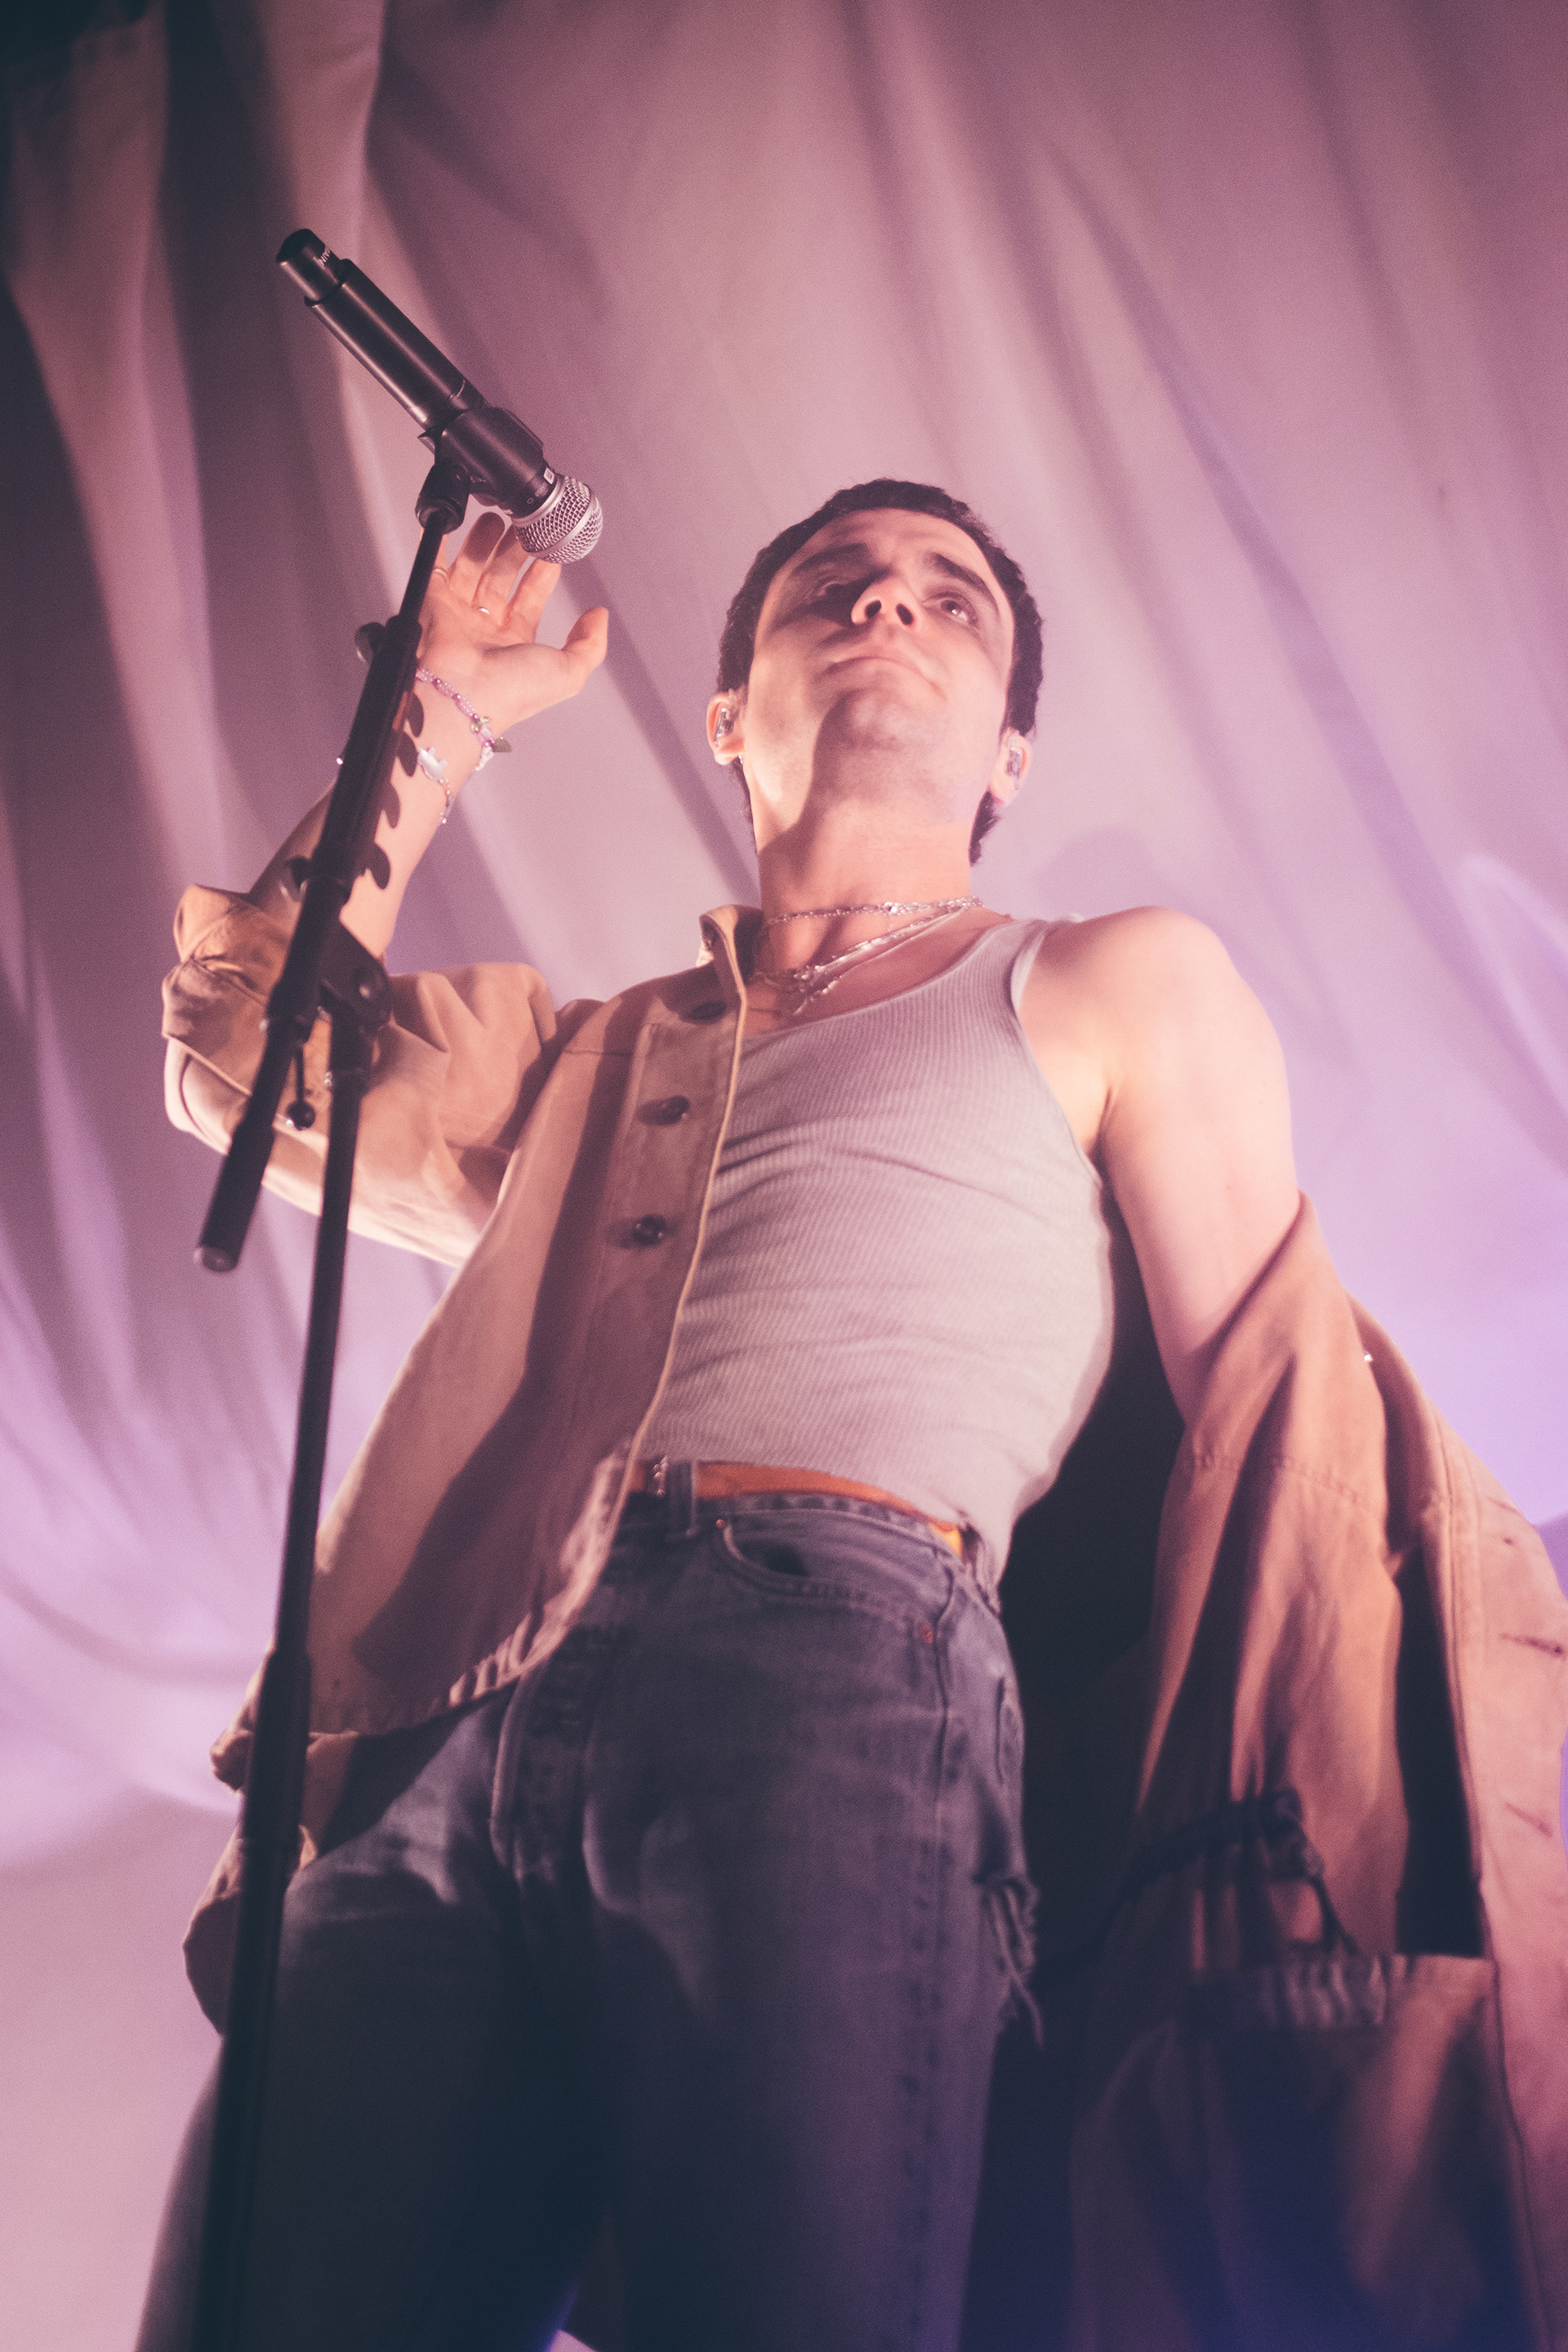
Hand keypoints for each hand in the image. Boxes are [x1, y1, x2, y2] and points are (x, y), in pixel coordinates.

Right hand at [418, 510, 608, 732]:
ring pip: (472, 567)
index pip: (531, 597)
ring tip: (496, 518)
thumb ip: (591, 645)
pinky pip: (433, 565)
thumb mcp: (569, 671)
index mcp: (516, 643)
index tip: (549, 547)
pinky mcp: (430, 601)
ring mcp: (457, 614)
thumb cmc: (510, 690)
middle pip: (501, 576)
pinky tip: (450, 522)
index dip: (542, 572)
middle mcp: (486, 628)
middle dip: (513, 549)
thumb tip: (599, 616)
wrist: (459, 694)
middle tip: (522, 524)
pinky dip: (438, 542)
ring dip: (484, 541)